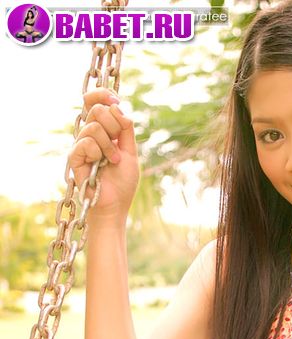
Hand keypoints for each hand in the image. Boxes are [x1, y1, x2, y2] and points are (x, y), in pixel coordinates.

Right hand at [68, 87, 138, 223]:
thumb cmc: (122, 182)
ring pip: (93, 125)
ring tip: (112, 161)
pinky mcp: (74, 156)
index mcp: (103, 130)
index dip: (104, 95)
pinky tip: (100, 165)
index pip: (96, 100)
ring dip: (109, 145)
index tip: (115, 101)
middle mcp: (89, 134)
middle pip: (97, 109)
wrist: (114, 204)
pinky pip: (86, 142)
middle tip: (118, 144)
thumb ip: (126, 129)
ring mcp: (80, 144)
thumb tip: (118, 106)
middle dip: (113, 125)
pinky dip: (98, 153)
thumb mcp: (131, 152)